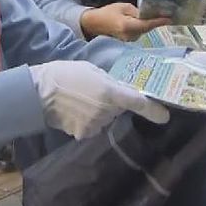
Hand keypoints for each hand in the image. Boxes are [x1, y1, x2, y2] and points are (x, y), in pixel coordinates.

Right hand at [31, 60, 169, 138]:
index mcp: (110, 93)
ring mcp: (95, 125)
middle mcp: (106, 112)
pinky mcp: (83, 134)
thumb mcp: (93, 71)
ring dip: (100, 112)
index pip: (139, 103)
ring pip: (106, 119)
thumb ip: (111, 83)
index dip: (154, 111)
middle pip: (119, 110)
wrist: (39, 93)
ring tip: (82, 100)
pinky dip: (88, 121)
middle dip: (114, 104)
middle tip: (97, 92)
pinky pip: (93, 127)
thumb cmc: (66, 74)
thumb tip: (123, 91)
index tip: (165, 116)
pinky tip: (75, 111)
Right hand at [79, 3, 170, 40]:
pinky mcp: (129, 40)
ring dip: (149, 23)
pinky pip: (140, 31)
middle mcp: (130, 35)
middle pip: (148, 27)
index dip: (159, 21)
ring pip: (144, 30)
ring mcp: (130, 39)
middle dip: (156, 20)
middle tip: (166, 12)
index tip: (170, 19)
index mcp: (128, 26)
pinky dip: (143, 26)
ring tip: (155, 14)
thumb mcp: (123, 7)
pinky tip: (143, 20)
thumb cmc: (107, 13)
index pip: (147, 24)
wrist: (94, 23)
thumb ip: (137, 11)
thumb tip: (149, 15)